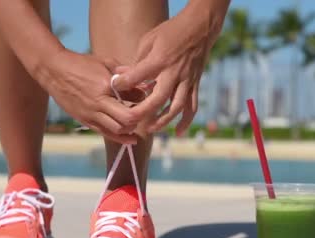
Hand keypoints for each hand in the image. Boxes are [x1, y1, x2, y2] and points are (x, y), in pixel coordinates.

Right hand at [37, 49, 143, 143]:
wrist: (53, 69)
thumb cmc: (81, 63)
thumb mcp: (105, 63)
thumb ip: (125, 73)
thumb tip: (144, 83)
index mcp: (106, 85)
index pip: (133, 100)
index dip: (144, 102)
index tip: (149, 99)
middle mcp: (98, 102)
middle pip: (127, 119)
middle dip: (139, 118)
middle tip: (144, 114)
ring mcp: (90, 113)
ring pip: (116, 130)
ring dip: (129, 129)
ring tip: (135, 124)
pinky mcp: (84, 120)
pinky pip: (104, 132)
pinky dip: (118, 137)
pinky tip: (128, 138)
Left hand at [113, 1, 227, 134]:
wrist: (201, 27)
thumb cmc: (172, 31)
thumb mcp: (150, 39)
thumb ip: (137, 60)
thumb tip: (121, 74)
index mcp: (160, 60)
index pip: (138, 75)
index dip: (124, 83)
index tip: (114, 88)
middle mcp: (174, 73)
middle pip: (158, 98)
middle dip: (143, 112)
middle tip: (130, 120)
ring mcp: (186, 81)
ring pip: (176, 107)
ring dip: (163, 120)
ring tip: (150, 129)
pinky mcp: (195, 85)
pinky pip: (192, 106)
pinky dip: (186, 121)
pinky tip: (178, 133)